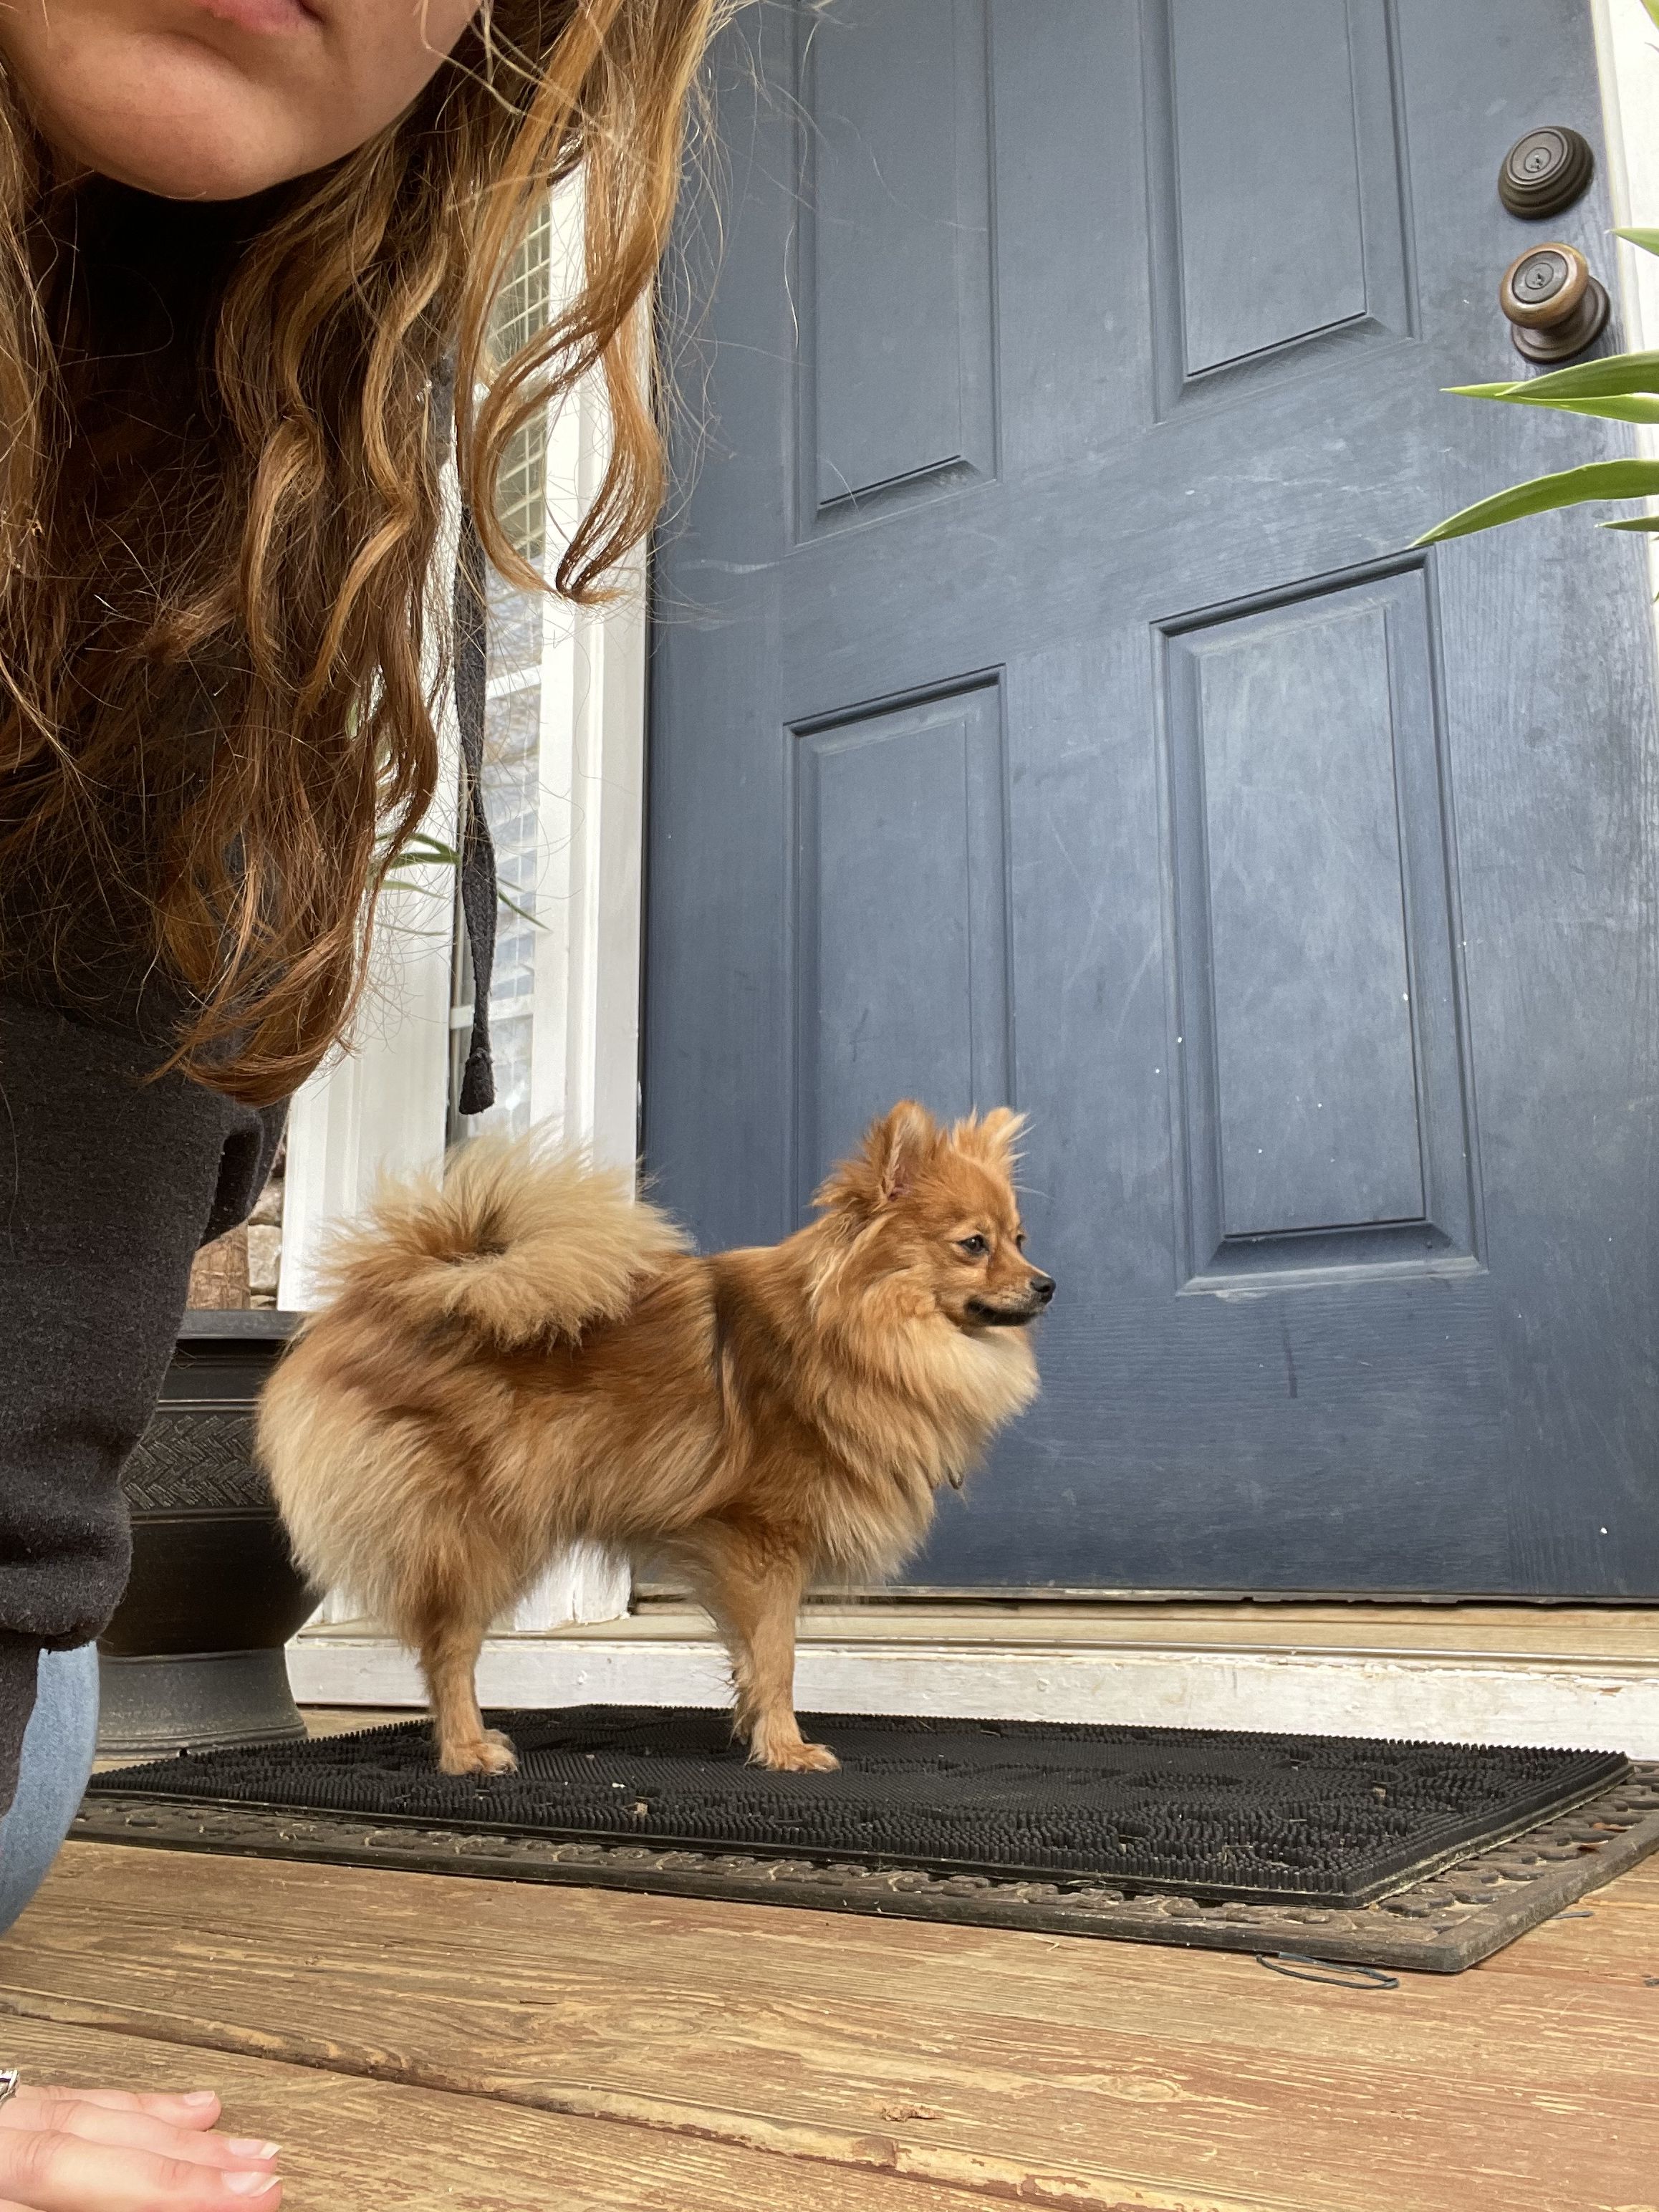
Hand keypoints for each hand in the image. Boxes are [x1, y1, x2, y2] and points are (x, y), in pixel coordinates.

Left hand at [0, 2085, 281, 2209]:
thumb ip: (47, 2205)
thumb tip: (145, 2197)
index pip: (65, 2193)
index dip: (155, 2203)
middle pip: (86, 2163)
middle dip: (181, 2178)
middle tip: (262, 2186)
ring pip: (94, 2123)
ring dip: (183, 2141)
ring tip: (254, 2153)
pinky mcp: (3, 2105)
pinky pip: (80, 2096)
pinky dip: (144, 2105)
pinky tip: (198, 2107)